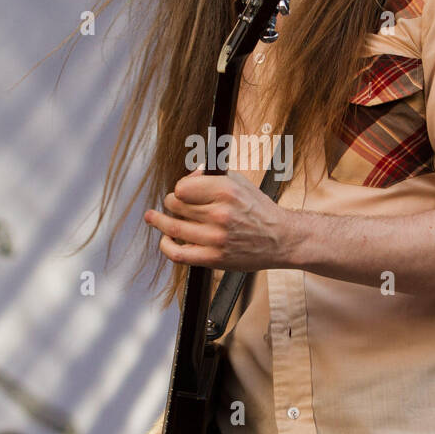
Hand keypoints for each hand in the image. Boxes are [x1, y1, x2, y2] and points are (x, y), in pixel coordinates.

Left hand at [145, 168, 290, 271]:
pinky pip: (178, 253)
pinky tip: (165, 240)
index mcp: (226, 191)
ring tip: (153, 218)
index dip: (180, 188)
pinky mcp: (214, 258)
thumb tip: (188, 175)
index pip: (182, 187)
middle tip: (174, 205)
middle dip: (172, 203)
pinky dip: (166, 246)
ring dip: (160, 222)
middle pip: (175, 205)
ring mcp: (216, 238)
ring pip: (173, 227)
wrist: (281, 239)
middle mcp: (220, 213)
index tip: (183, 192)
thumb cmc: (259, 210)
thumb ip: (212, 176)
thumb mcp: (240, 182)